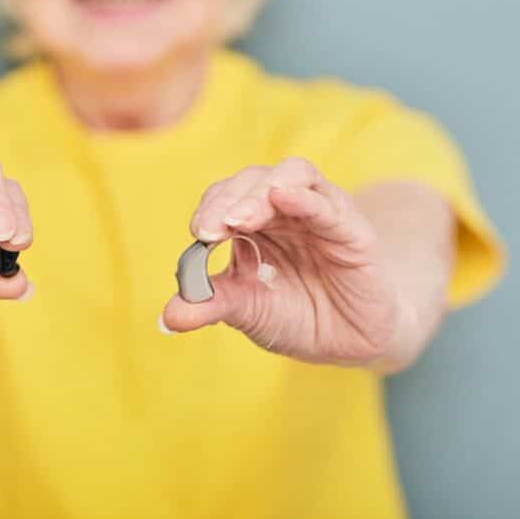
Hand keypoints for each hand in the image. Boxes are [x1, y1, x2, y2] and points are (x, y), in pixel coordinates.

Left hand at [161, 157, 400, 367]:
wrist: (346, 343)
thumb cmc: (294, 316)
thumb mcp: (246, 310)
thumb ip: (210, 305)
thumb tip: (167, 318)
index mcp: (254, 222)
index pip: (225, 197)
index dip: (210, 208)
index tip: (197, 234)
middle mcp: (285, 210)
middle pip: (254, 179)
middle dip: (229, 199)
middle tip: (210, 228)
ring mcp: (320, 215)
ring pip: (292, 175)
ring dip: (261, 192)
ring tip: (239, 217)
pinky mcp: (352, 231)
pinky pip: (329, 205)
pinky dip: (305, 197)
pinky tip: (284, 197)